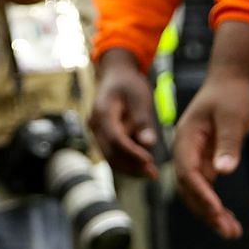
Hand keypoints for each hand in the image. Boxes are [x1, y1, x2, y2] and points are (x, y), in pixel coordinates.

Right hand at [91, 51, 160, 177]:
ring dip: (129, 167)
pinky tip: (142, 165)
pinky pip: (112, 152)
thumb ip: (143, 121)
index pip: (115, 139)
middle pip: (110, 152)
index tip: (150, 162)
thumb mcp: (140, 98)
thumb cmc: (129, 84)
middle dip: (131, 166)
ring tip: (150, 173)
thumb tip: (148, 143)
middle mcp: (95, 124)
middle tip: (153, 174)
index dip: (132, 153)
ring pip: (110, 156)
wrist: (115, 74)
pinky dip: (126, 160)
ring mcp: (96, 130)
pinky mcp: (102, 135)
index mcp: (102, 112)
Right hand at [173, 71, 248, 238]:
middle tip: (227, 230)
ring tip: (231, 231)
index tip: (217, 211)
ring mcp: (194, 156)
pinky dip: (215, 204)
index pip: (188, 171)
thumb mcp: (233, 116)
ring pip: (195, 191)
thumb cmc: (230, 95)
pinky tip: (227, 218)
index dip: (201, 193)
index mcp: (186, 137)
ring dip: (210, 213)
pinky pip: (206, 187)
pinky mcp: (205, 160)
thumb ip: (227, 143)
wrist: (230, 82)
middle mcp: (185, 150)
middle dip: (206, 211)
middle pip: (188, 187)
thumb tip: (223, 171)